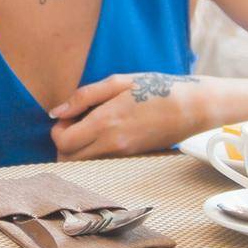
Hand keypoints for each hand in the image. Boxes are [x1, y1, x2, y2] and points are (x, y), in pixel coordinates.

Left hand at [47, 73, 207, 160]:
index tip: (67, 118)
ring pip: (84, 166)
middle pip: (68, 160)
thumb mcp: (117, 82)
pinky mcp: (132, 160)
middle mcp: (112, 145)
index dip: (57, 131)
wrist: (192, 107)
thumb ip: (83, 97)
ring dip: (77, 151)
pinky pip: (102, 163)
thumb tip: (56, 113)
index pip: (62, 142)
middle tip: (73, 126)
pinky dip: (94, 154)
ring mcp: (123, 156)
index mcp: (105, 123)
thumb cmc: (155, 88)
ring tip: (89, 129)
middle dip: (63, 145)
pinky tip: (104, 135)